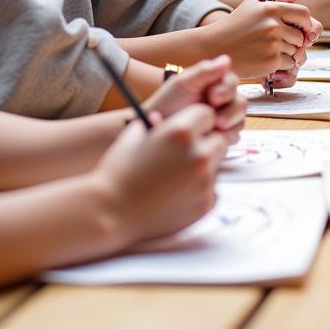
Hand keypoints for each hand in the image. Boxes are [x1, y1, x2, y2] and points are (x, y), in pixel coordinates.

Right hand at [98, 103, 223, 243]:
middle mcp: (198, 154)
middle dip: (205, 143)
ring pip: (215, 164)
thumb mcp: (134, 136)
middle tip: (185, 153)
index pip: (207, 114)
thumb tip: (163, 118)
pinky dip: (198, 189)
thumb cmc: (118, 172)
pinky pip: (211, 189)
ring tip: (175, 175)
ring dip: (202, 166)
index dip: (197, 121)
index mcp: (181, 131)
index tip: (190, 129)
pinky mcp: (205, 203)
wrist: (111, 214)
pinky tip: (175, 192)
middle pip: (218, 139)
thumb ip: (156, 123)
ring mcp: (204, 180)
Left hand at [143, 55, 245, 143]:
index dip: (227, 89)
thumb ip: (204, 71)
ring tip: (216, 128)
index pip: (232, 82)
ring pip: (240, 119)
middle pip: (241, 102)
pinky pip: (234, 135)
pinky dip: (227, 137)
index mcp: (215, 82)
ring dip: (231, 123)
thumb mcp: (183, 84)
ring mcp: (223, 117)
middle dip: (231, 110)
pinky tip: (214, 138)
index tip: (213, 97)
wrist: (155, 128)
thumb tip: (226, 59)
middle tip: (218, 120)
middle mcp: (222, 99)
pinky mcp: (221, 135)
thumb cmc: (167, 103)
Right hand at [212, 0, 313, 76]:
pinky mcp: (271, 61)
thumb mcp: (252, 4)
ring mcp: (273, 44)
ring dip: (286, 52)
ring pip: (295, 50)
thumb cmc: (235, 25)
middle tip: (280, 42)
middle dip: (294, 40)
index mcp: (271, 8)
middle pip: (301, 36)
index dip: (306, 23)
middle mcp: (274, 25)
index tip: (302, 28)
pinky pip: (289, 63)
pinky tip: (265, 58)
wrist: (215, 46)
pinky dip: (281, 63)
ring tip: (267, 49)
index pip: (304, 14)